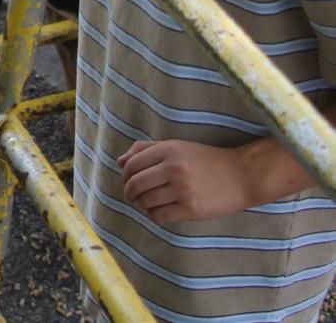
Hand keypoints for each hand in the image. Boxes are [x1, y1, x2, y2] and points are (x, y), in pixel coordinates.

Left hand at [118, 139, 256, 222]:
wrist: (243, 175)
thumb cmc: (206, 160)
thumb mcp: (177, 147)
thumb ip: (146, 150)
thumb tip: (120, 162)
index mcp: (169, 150)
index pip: (131, 164)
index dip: (125, 175)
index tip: (129, 180)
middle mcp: (174, 168)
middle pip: (135, 184)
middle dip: (129, 192)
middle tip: (133, 195)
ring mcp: (183, 189)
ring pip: (145, 201)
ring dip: (141, 204)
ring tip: (147, 203)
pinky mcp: (191, 209)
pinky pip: (159, 216)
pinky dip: (153, 215)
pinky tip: (160, 211)